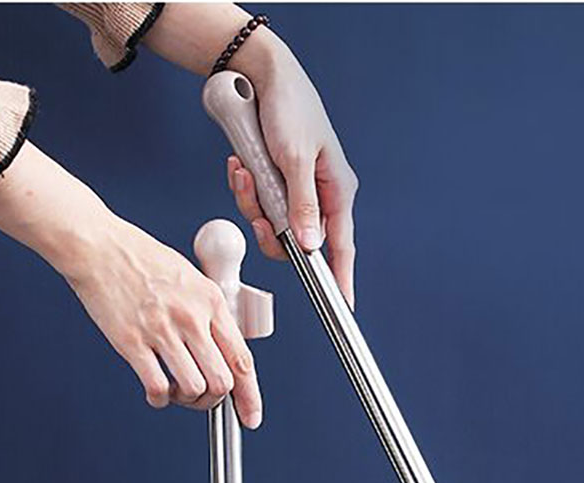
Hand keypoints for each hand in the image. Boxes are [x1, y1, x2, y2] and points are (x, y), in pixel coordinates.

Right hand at [0, 142, 262, 426]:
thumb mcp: (191, 278)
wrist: (97, 245)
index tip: (250, 416)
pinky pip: (158, 387)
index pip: (242, 359)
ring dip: (187, 400)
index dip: (250, 396)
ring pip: (194, 388)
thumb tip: (225, 351)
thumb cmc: (140, 259)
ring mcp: (161, 330)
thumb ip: (210, 313)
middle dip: (214, 400)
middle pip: (221, 381)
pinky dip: (160, 397)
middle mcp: (190, 316)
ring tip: (176, 390)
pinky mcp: (132, 341)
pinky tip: (156, 390)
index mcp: (210, 301)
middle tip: (202, 398)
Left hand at [226, 31, 357, 304]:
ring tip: (243, 170)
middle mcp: (319, 194)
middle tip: (257, 207)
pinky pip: (257, 200)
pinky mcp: (274, 179)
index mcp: (337, 190)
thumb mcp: (296, 158)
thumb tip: (308, 246)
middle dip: (269, 226)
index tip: (343, 309)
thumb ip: (302, 205)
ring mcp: (295, 188)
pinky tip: (239, 164)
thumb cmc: (288, 106)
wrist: (259, 72)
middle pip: (296, 240)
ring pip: (271, 221)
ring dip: (251, 201)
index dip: (341, 279)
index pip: (341, 247)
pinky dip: (245, 186)